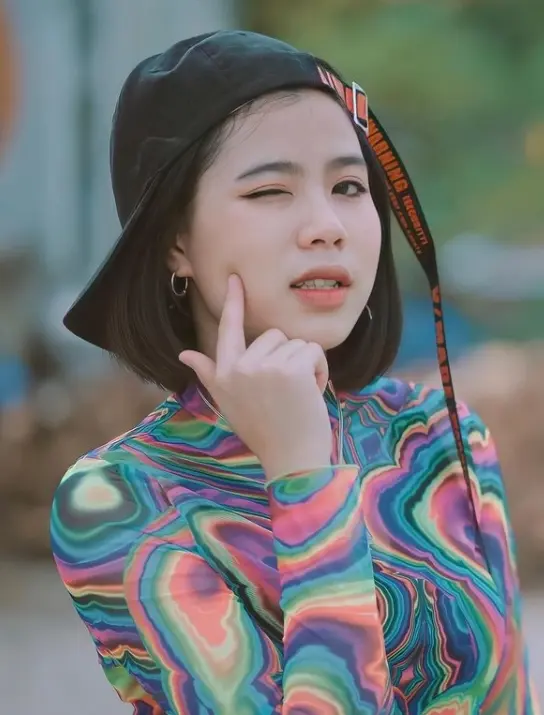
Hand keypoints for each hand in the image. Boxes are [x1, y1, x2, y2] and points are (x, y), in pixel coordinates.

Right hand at [179, 274, 332, 480]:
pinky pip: (313, 351)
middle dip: (287, 358)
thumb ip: (210, 374)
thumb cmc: (264, 432)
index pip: (228, 329)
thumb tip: (184, 355)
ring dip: (305, 366)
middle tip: (286, 392)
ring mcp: (264, 367)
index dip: (233, 302)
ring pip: (296, 343)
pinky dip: (319, 370)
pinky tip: (311, 394)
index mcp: (224, 374)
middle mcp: (239, 367)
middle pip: (274, 335)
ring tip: (298, 396)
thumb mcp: (229, 402)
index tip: (235, 278)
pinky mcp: (290, 368)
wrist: (291, 460)